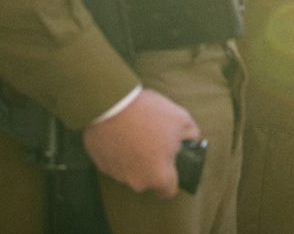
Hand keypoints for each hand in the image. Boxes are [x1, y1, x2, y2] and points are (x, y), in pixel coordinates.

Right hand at [82, 89, 198, 198]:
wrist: (111, 103)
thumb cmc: (148, 114)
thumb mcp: (181, 118)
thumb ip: (191, 135)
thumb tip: (192, 140)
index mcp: (159, 176)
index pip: (169, 191)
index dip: (172, 178)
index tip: (170, 164)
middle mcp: (137, 182)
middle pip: (149, 179)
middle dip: (152, 163)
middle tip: (153, 140)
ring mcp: (117, 174)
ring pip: (131, 170)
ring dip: (134, 157)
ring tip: (136, 132)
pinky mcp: (101, 164)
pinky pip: (114, 161)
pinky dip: (119, 151)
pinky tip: (121, 132)